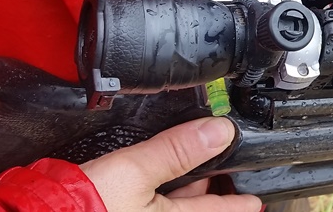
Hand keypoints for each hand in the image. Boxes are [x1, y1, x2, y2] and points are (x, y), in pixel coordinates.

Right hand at [80, 117, 261, 211]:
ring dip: (178, 184)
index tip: (254, 199)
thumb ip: (177, 150)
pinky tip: (149, 173)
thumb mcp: (132, 172)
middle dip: (204, 183)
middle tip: (214, 157)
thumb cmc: (78, 211)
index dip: (238, 202)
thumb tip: (219, 130)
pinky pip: (148, 203)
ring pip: (170, 203)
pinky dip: (155, 188)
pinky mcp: (119, 210)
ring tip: (181, 162)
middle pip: (193, 205)